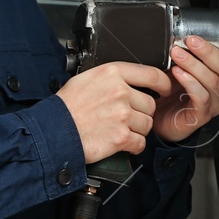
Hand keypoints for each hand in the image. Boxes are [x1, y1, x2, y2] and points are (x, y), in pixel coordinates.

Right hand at [56, 61, 171, 162]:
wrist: (54, 130)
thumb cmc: (67, 106)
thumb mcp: (87, 79)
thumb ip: (111, 77)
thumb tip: (128, 80)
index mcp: (112, 73)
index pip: (152, 75)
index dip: (163, 84)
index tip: (164, 89)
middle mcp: (120, 92)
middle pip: (150, 104)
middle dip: (142, 113)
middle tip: (127, 117)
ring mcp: (122, 114)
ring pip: (147, 124)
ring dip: (137, 130)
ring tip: (120, 129)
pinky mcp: (121, 136)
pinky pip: (140, 142)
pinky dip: (133, 146)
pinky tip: (122, 143)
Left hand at [153, 32, 218, 143]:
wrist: (158, 115)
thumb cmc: (171, 89)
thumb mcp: (181, 63)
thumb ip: (188, 50)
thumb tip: (182, 32)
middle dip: (209, 51)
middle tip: (191, 41)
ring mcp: (213, 103)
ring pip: (213, 80)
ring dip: (194, 64)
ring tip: (177, 54)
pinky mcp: (201, 115)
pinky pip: (201, 96)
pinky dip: (189, 81)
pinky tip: (178, 72)